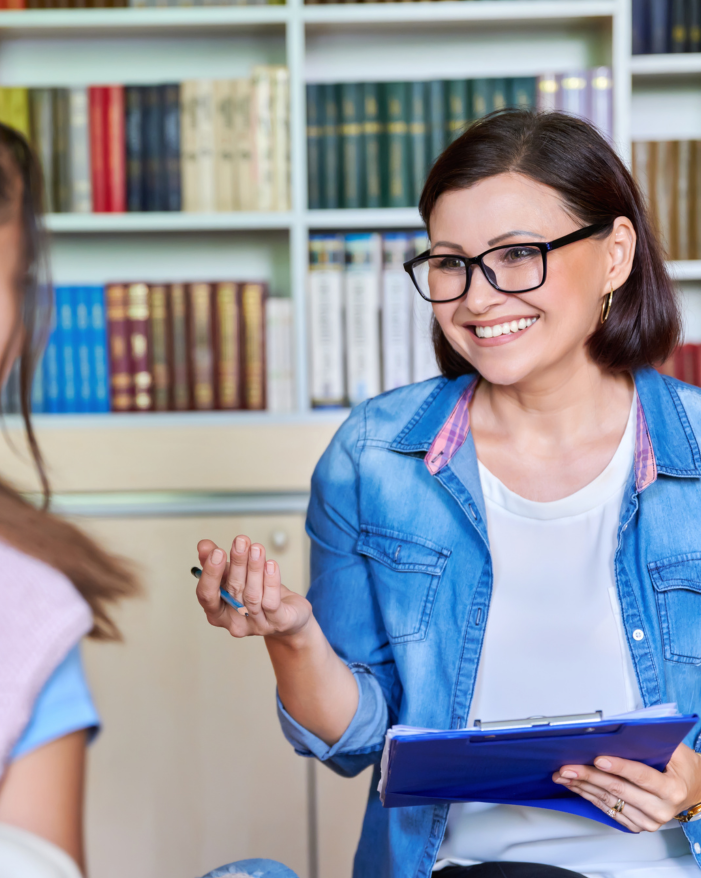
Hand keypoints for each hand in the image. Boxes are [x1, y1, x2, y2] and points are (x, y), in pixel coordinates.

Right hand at [196, 535, 312, 640]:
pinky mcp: (278, 623)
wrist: (288, 614)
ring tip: (257, 548)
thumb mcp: (234, 577)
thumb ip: (218, 562)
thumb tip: (204, 546)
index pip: (207, 595)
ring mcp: (257, 625)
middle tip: (241, 542)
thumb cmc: (257, 593)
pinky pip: (271, 602)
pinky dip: (271, 582)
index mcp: (218, 612)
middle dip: (237, 563)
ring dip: (255, 568)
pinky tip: (271, 565)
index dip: (211, 574)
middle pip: (232, 591)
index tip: (217, 551)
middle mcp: (235, 622)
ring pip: (253, 595)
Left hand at [553, 743, 700, 831]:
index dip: (618, 767)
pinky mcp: (637, 825)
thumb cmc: (681, 767)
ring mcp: (648, 821)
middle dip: (590, 776)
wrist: (691, 790)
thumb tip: (621, 731)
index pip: (641, 776)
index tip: (597, 759)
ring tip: (564, 775)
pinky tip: (576, 787)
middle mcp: (661, 809)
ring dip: (583, 787)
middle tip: (568, 767)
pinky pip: (609, 811)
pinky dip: (590, 797)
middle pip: (619, 790)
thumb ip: (650, 742)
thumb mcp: (674, 750)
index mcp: (672, 789)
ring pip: (609, 801)